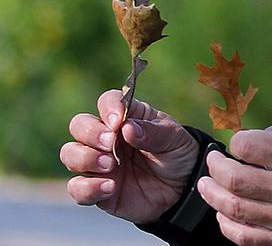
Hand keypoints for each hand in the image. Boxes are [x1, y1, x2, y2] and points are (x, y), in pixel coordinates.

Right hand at [60, 89, 198, 222]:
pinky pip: (76, 188)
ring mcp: (99, 163)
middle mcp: (107, 137)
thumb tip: (128, 128)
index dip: (109, 108)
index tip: (118, 122)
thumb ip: (154, 133)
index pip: (107, 101)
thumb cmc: (177, 155)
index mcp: (127, 117)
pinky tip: (110, 188)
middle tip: (110, 144)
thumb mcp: (175, 140)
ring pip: (69, 153)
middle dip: (90, 133)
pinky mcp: (97, 189)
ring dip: (84, 158)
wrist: (182, 189)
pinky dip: (87, 188)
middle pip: (79, 124)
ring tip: (111, 165)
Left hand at [197, 124, 271, 245]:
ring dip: (212, 195)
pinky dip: (227, 226)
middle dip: (215, 167)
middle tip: (212, 162)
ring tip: (206, 186)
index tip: (237, 144)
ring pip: (233, 208)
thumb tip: (251, 138)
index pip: (247, 146)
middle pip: (234, 178)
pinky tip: (222, 215)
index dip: (236, 142)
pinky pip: (245, 236)